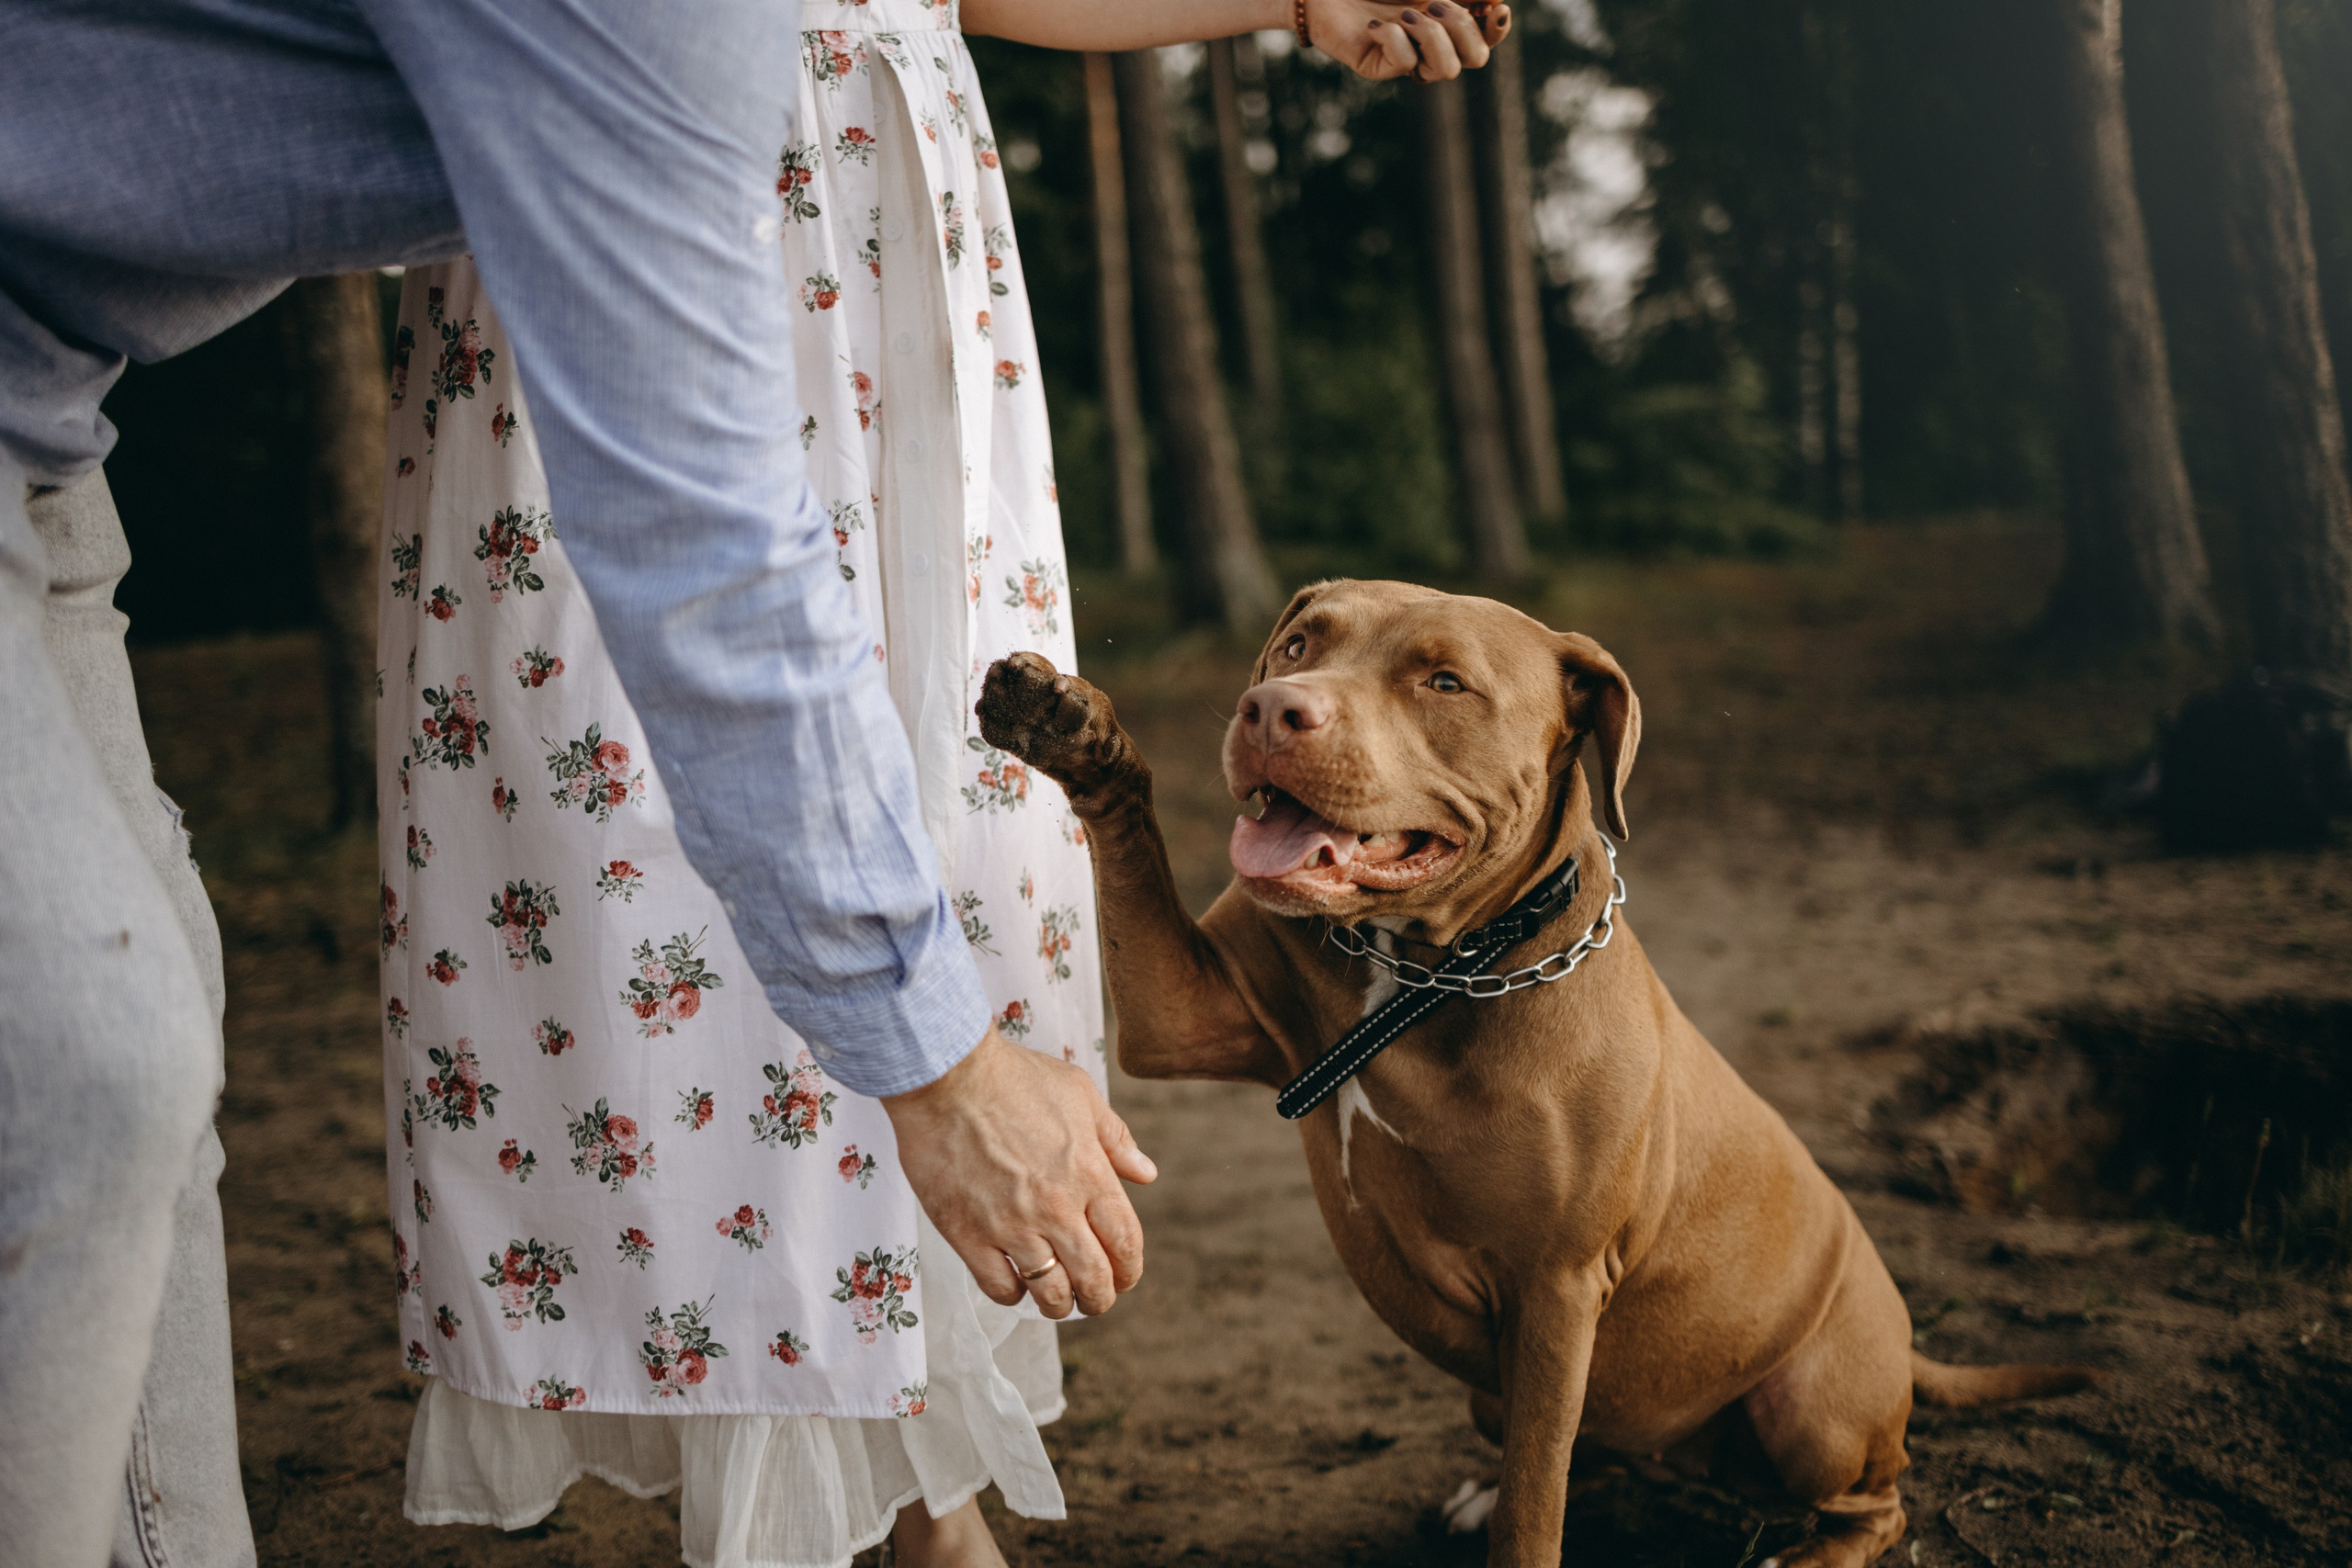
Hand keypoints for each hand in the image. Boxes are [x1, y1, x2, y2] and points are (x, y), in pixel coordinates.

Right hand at [882, 1025, 1156, 1317]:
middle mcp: (1056, 1207)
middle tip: (1095, 1300)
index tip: (1125, 1277)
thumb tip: (1146, 1174)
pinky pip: (999, 1286)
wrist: (945, 1075)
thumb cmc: (1014, 1076)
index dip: (1130, 1269)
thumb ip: (1116, 1139)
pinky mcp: (967, 1234)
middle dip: (1100, 1298)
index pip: (1125, 1242)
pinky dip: (1013, 1294)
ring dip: (1058, 1305)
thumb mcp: (1079, 1095)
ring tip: (1057, 1301)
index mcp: (1089, 1174)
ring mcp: (1010, 1225)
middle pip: (1093, 1278)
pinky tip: (1015, 1283)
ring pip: (1049, 1292)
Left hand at [1314, 0, 1510, 82]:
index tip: (1495, 7)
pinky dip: (1393, 37)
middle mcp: (1429, 43)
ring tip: (1403, 14)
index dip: (1497, 29)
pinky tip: (1373, 24)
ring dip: (1431, 35)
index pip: (1487, 38)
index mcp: (1445, 19)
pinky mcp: (1378, 69)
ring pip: (1445, 70)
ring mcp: (1405, 58)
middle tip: (1432, 3)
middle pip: (1475, 58)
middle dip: (1463, 27)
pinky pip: (1405, 64)